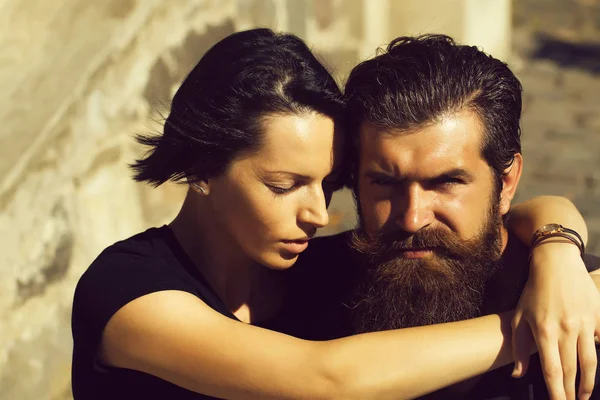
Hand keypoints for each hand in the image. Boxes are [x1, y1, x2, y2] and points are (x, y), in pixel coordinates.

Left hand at [512, 242, 599, 399]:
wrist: (557, 264)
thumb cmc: (533, 292)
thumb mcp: (518, 317)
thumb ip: (519, 347)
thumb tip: (518, 374)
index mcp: (544, 332)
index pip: (552, 370)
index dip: (556, 391)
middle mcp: (566, 330)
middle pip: (571, 369)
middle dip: (571, 391)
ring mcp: (584, 324)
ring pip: (590, 360)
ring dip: (587, 381)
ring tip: (583, 394)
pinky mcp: (597, 317)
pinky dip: (598, 352)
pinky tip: (592, 366)